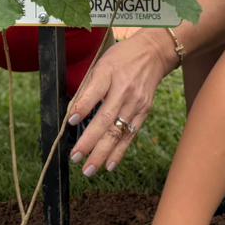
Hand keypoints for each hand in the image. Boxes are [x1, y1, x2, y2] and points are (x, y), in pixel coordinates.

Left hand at [67, 29, 175, 177]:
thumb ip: (88, 87)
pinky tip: (109, 165)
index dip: (83, 107)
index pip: (94, 92)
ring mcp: (136, 104)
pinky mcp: (144, 112)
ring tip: (89, 170)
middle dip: (90, 142)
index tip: (71, 121)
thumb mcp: (101, 64)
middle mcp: (124, 91)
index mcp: (110, 73)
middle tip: (75, 158)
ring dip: (103, 153)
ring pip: (118, 132)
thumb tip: (73, 112)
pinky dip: (120, 152)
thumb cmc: (122, 58)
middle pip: (106, 119)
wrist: (153, 54)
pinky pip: (130, 135)